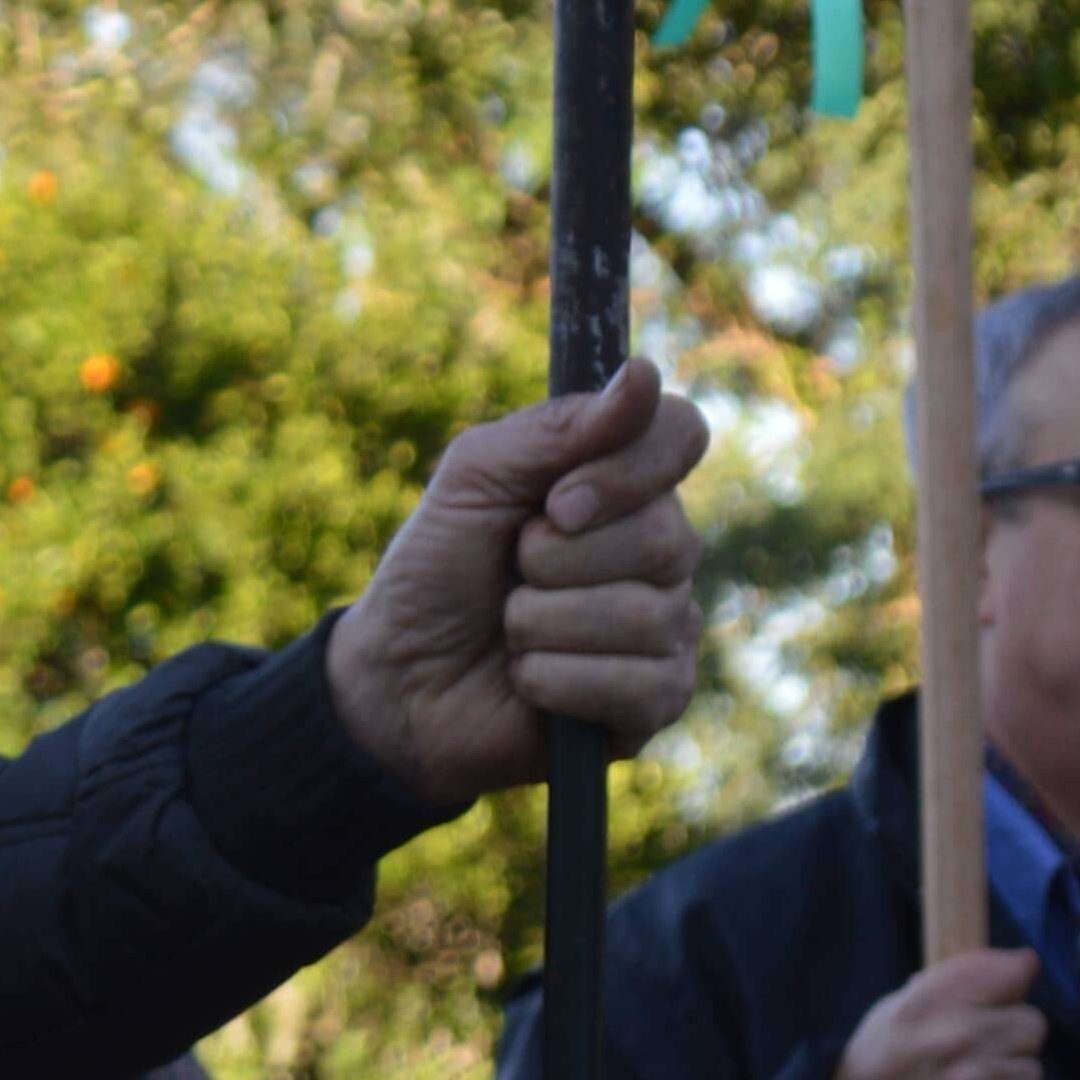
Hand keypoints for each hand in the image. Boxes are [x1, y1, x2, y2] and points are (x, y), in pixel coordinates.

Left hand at [325, 358, 708, 808]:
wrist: (397, 675)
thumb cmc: (438, 568)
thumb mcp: (474, 478)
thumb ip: (555, 429)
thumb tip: (647, 377)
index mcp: (622, 482)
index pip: (682, 434)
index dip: (627, 469)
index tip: (554, 500)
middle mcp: (661, 550)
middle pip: (666, 535)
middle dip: (557, 558)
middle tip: (512, 570)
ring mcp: (667, 628)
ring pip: (646, 615)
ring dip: (544, 622)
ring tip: (511, 629)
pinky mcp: (655, 702)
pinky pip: (640, 685)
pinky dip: (556, 679)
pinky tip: (528, 679)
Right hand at [832, 946, 1048, 1079]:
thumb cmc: (874, 1068)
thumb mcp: (894, 1010)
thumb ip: (952, 985)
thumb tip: (1020, 964)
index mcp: (928, 1004)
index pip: (1010, 972)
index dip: (1013, 977)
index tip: (1008, 984)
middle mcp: (957, 1043)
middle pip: (1032, 1025)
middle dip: (1011, 1033)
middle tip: (981, 1045)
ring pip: (1030, 1072)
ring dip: (1007, 1077)